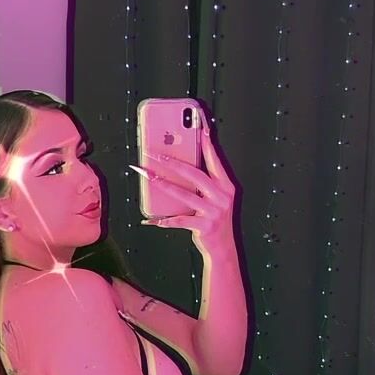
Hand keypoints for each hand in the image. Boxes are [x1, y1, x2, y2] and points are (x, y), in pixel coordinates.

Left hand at [136, 118, 235, 251]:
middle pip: (194, 174)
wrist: (223, 249)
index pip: (214, 159)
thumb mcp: (215, 198)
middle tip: (155, 154)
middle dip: (172, 162)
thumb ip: (204, 183)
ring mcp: (214, 212)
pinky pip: (180, 220)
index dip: (206, 142)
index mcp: (225, 186)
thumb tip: (179, 164)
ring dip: (163, 184)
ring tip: (148, 176)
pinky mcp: (205, 227)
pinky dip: (164, 220)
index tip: (198, 126)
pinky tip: (152, 220)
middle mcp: (222, 196)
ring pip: (184, 195)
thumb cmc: (215, 220)